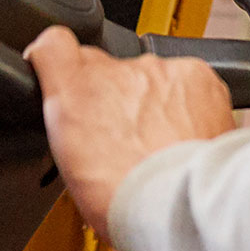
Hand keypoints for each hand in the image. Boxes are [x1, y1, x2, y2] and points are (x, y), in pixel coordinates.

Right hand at [26, 27, 234, 241]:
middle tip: (125, 139)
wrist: (179, 205)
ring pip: (150, 78)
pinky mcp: (194, 75)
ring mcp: (156, 72)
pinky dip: (187, 103)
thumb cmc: (125, 199)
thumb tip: (75, 121)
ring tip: (161, 145)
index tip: (65, 72)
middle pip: (109, 70)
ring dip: (153, 103)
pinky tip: (186, 136)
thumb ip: (70, 125)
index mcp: (72, 93)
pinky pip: (186, 81)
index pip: (54, 45)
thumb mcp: (70, 167)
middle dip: (115, 99)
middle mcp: (113, 72)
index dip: (59, 59)